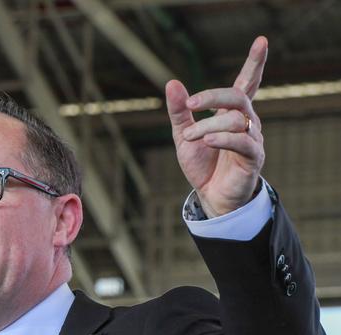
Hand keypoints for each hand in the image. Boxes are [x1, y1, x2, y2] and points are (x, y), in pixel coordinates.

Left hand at [166, 36, 267, 216]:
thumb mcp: (183, 135)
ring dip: (207, 126)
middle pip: (237, 96)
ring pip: (235, 120)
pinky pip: (243, 142)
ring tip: (189, 137)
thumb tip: (172, 83)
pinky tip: (207, 140)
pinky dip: (223, 138)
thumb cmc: (202, 163)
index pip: (247, 83)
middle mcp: (246, 121)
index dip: (255, 63)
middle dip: (212, 96)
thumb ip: (179, 111)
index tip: (261, 41)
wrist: (209, 196)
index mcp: (231, 113)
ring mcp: (253, 138)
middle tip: (189, 104)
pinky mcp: (254, 157)